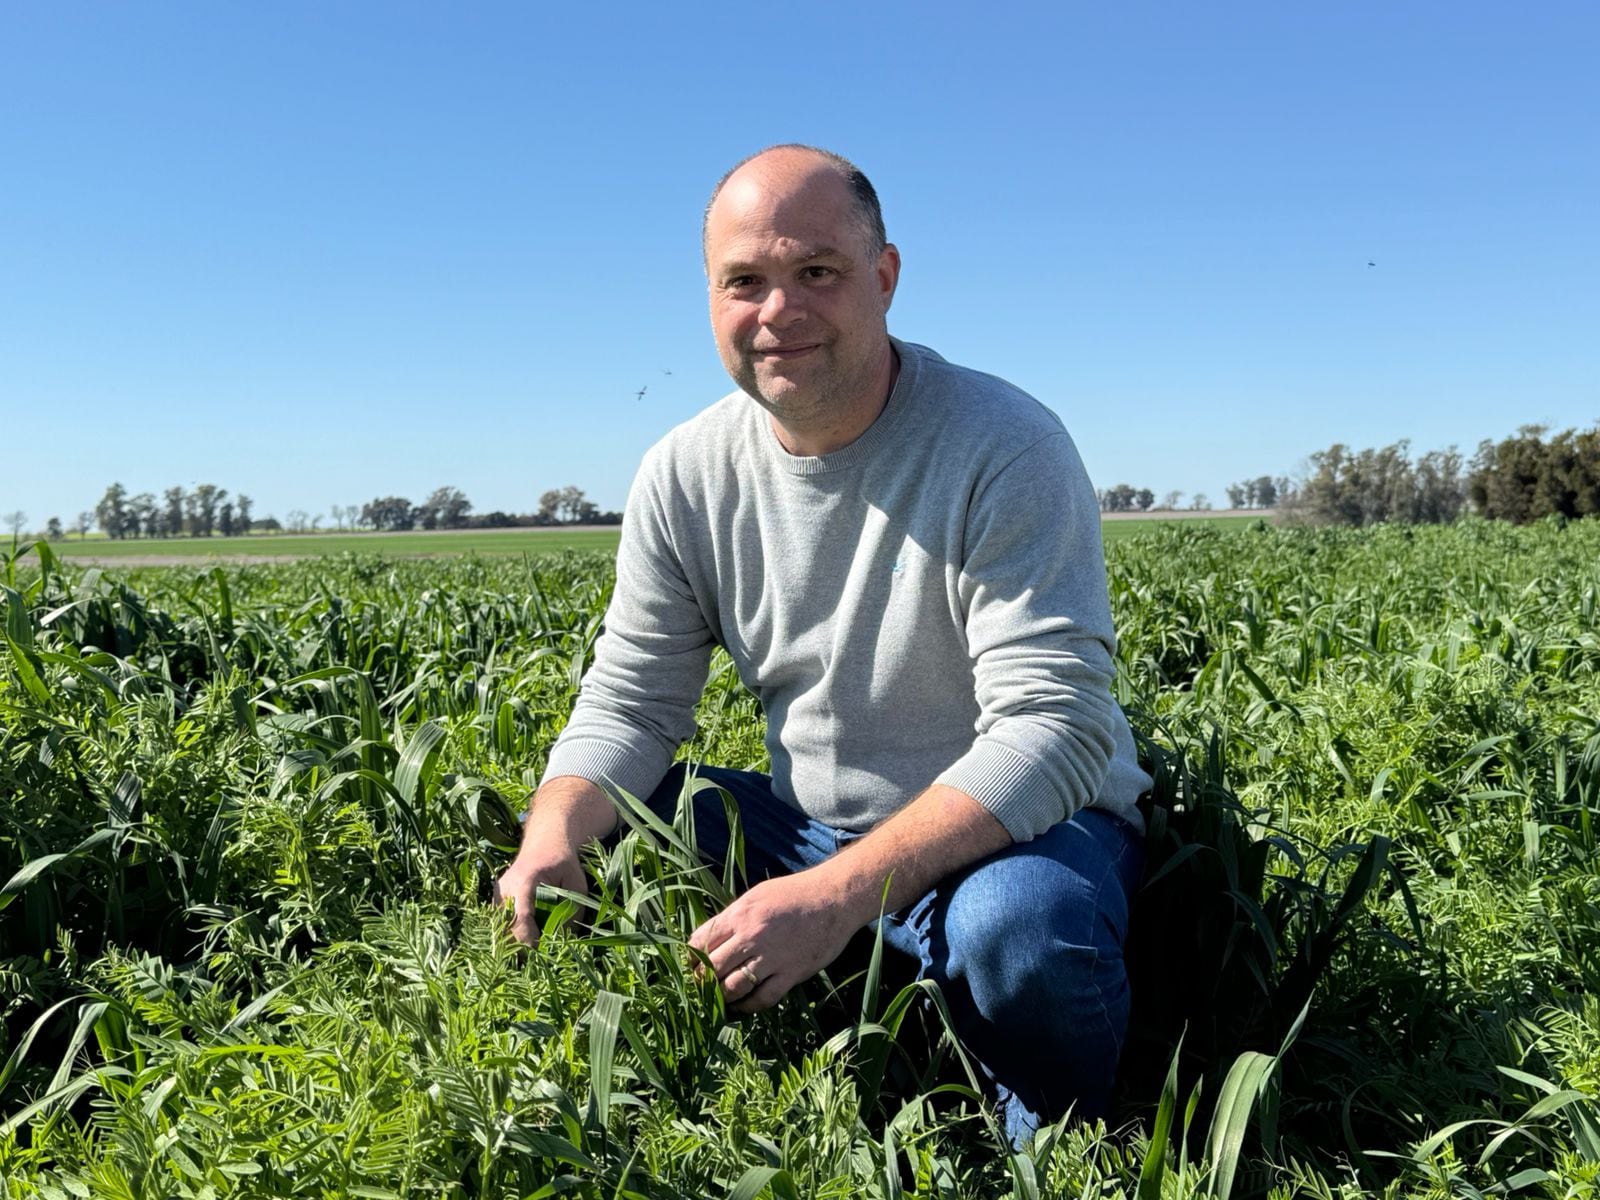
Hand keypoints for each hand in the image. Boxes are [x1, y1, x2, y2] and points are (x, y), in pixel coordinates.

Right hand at [492, 836, 587, 946]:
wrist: (545, 843)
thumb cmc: (564, 863)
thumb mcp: (576, 885)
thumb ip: (572, 911)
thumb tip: (564, 941)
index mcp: (525, 881)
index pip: (521, 918)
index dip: (529, 940)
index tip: (542, 954)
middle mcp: (505, 888)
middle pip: (506, 928)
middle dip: (522, 947)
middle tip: (542, 958)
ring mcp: (497, 894)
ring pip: (500, 929)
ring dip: (515, 943)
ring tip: (535, 951)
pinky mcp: (496, 900)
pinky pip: (500, 924)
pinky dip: (512, 935)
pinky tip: (528, 940)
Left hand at [687, 869, 862, 1013]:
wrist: (835, 897)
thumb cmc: (795, 894)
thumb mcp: (757, 895)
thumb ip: (734, 917)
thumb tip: (711, 939)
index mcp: (739, 914)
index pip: (700, 942)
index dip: (691, 959)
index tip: (693, 967)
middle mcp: (751, 936)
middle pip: (712, 968)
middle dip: (702, 982)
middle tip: (703, 988)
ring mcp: (772, 956)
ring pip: (733, 988)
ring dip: (723, 997)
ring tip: (721, 1000)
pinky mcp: (792, 972)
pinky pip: (763, 998)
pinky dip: (749, 1007)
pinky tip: (744, 1006)